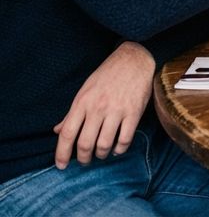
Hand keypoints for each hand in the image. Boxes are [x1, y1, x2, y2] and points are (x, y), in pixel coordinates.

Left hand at [53, 41, 154, 168]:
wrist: (134, 59)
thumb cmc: (107, 75)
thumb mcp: (85, 90)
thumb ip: (72, 112)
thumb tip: (58, 130)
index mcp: (82, 102)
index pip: (67, 134)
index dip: (62, 154)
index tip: (61, 166)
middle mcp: (98, 108)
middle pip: (85, 143)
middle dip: (83, 158)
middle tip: (85, 161)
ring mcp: (116, 110)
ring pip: (104, 144)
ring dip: (100, 155)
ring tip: (101, 154)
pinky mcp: (134, 112)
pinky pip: (125, 139)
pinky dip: (119, 149)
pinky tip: (117, 148)